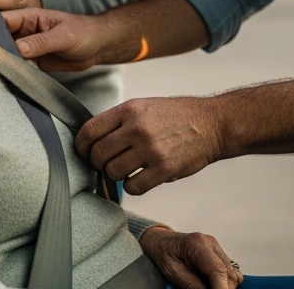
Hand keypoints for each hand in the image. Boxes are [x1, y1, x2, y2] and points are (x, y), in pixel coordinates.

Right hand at [3, 7, 127, 71]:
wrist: (98, 47)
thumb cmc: (84, 32)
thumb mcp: (64, 36)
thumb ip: (41, 41)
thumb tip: (17, 48)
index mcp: (29, 17)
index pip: (2, 20)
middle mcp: (25, 31)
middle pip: (0, 37)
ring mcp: (28, 47)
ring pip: (7, 53)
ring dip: (0, 61)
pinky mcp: (33, 61)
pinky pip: (18, 66)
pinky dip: (12, 72)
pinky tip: (3, 79)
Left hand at [77, 97, 223, 195]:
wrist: (212, 124)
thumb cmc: (175, 116)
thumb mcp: (144, 106)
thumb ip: (119, 121)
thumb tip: (91, 142)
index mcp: (129, 109)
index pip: (89, 131)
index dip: (80, 146)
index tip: (83, 153)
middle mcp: (137, 128)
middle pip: (98, 155)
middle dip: (99, 163)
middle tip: (108, 164)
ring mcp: (150, 149)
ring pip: (113, 172)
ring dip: (117, 175)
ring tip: (128, 170)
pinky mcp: (164, 169)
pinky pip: (133, 187)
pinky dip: (133, 187)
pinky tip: (141, 179)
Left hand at [139, 226, 242, 288]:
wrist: (162, 243)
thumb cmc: (164, 255)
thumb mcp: (174, 273)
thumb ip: (193, 285)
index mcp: (197, 245)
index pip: (217, 269)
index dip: (222, 288)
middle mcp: (211, 243)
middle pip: (228, 273)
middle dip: (222, 288)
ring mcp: (216, 247)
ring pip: (232, 274)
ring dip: (224, 286)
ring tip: (207, 287)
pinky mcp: (219, 253)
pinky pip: (230, 272)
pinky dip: (225, 281)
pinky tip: (212, 284)